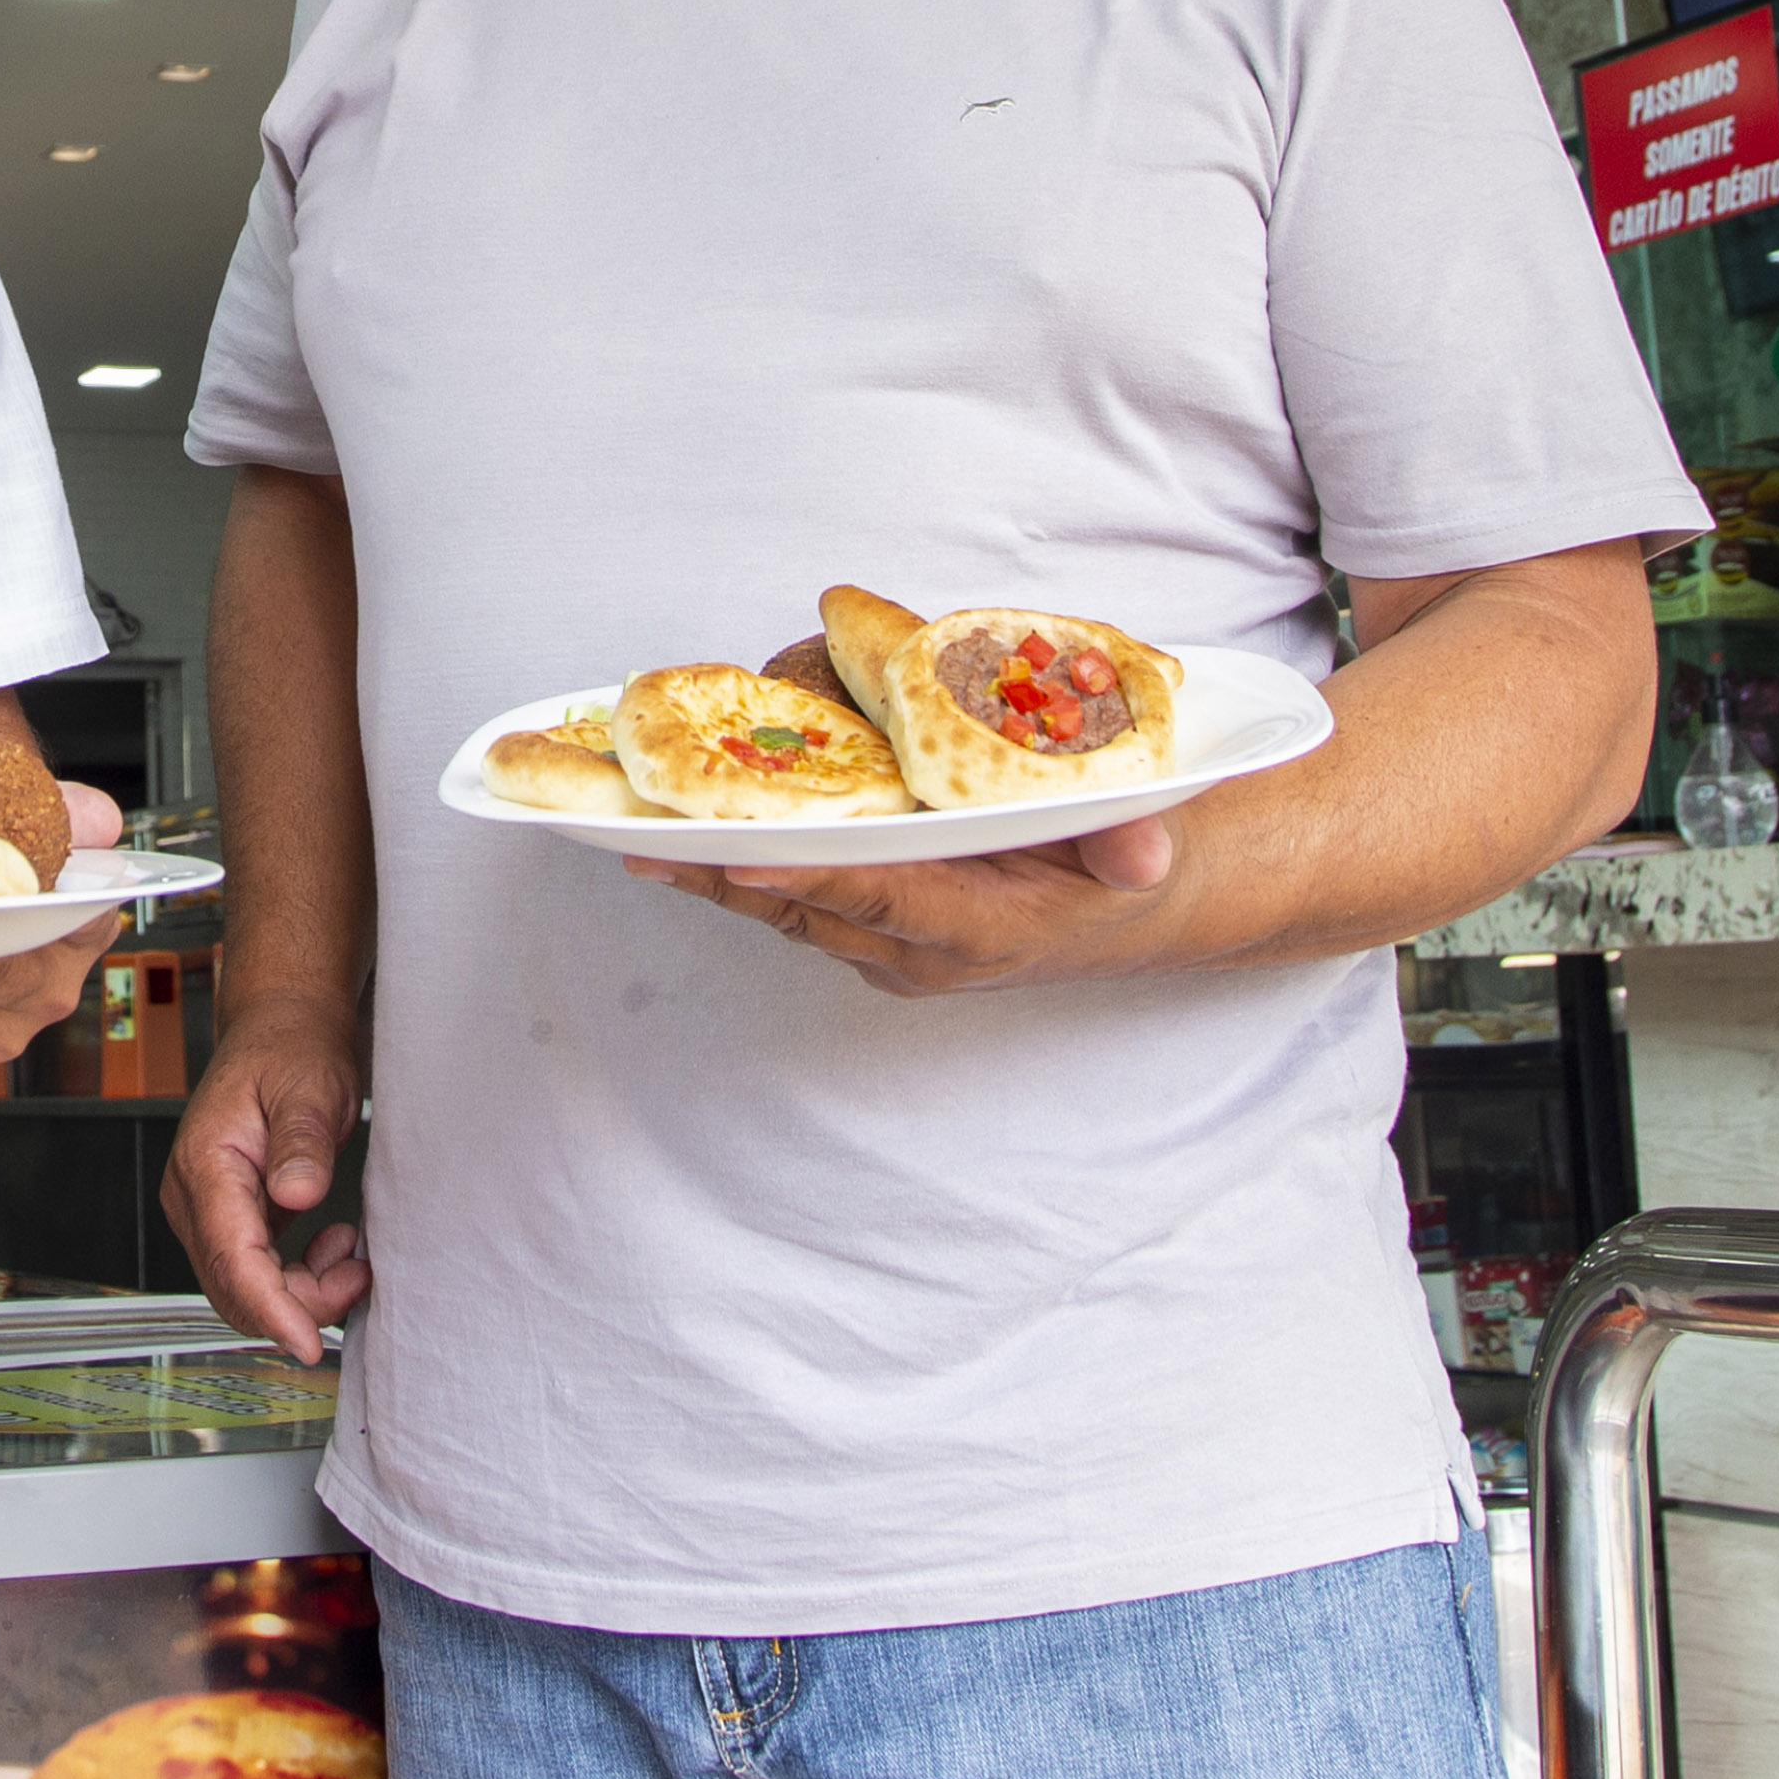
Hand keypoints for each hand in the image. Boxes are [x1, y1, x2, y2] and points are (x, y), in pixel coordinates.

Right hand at [160, 988, 366, 1364]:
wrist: (280, 1026)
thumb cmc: (291, 1048)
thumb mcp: (310, 1087)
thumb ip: (302, 1143)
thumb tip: (297, 1196)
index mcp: (205, 1163)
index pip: (231, 1257)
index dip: (271, 1308)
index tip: (310, 1343)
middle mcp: (194, 1194)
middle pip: (234, 1286)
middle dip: (298, 1304)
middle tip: (358, 1275)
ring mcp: (207, 1209)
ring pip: (243, 1288)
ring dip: (301, 1292)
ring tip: (350, 1253)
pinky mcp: (229, 1216)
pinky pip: (255, 1272)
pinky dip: (297, 1278)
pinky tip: (333, 1248)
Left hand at [626, 812, 1180, 998]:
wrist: (1136, 908)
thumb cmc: (1128, 862)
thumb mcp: (1145, 849)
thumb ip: (1134, 849)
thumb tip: (1142, 855)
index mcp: (983, 930)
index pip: (884, 900)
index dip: (811, 876)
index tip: (739, 852)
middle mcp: (924, 949)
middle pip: (808, 904)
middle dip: (727, 868)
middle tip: (644, 834)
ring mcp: (894, 942)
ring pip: (786, 906)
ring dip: (716, 869)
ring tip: (633, 829)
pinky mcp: (875, 923)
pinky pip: (794, 896)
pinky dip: (742, 861)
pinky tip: (684, 828)